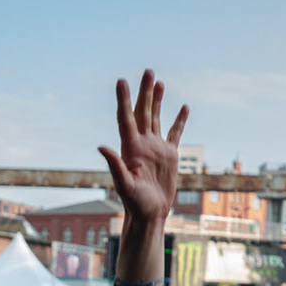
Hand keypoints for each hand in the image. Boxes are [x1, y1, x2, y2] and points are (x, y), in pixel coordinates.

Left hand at [98, 71, 187, 228]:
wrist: (150, 214)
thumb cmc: (135, 203)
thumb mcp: (124, 185)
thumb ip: (115, 165)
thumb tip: (102, 147)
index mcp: (130, 147)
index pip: (126, 118)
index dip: (123, 99)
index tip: (121, 81)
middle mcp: (142, 143)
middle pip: (142, 111)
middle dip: (144, 92)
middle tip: (147, 72)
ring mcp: (156, 147)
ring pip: (157, 117)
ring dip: (157, 100)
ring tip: (158, 82)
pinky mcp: (169, 155)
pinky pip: (175, 133)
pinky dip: (180, 120)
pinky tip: (183, 107)